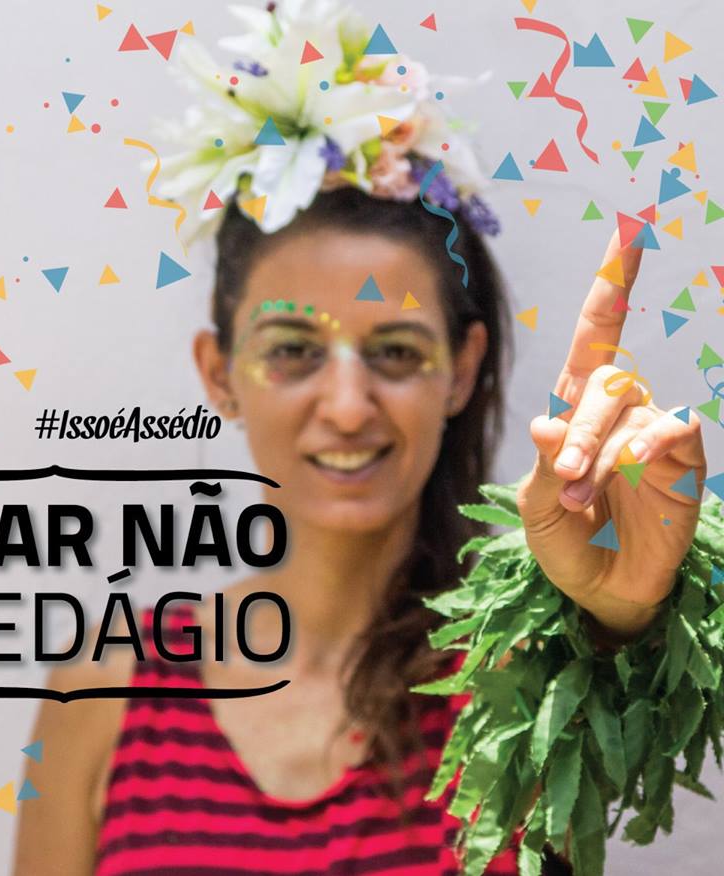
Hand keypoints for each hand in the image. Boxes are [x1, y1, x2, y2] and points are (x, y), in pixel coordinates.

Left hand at [516, 227, 706, 638]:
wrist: (602, 589)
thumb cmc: (565, 540)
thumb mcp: (535, 503)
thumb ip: (541, 462)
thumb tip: (545, 420)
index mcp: (577, 407)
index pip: (597, 336)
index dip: (614, 284)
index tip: (630, 230)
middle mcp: (619, 410)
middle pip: (604, 384)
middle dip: (578, 429)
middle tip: (562, 476)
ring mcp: (652, 433)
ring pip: (630, 416)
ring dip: (599, 455)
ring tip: (577, 496)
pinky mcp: (682, 461)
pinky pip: (672, 433)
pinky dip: (646, 449)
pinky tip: (632, 470)